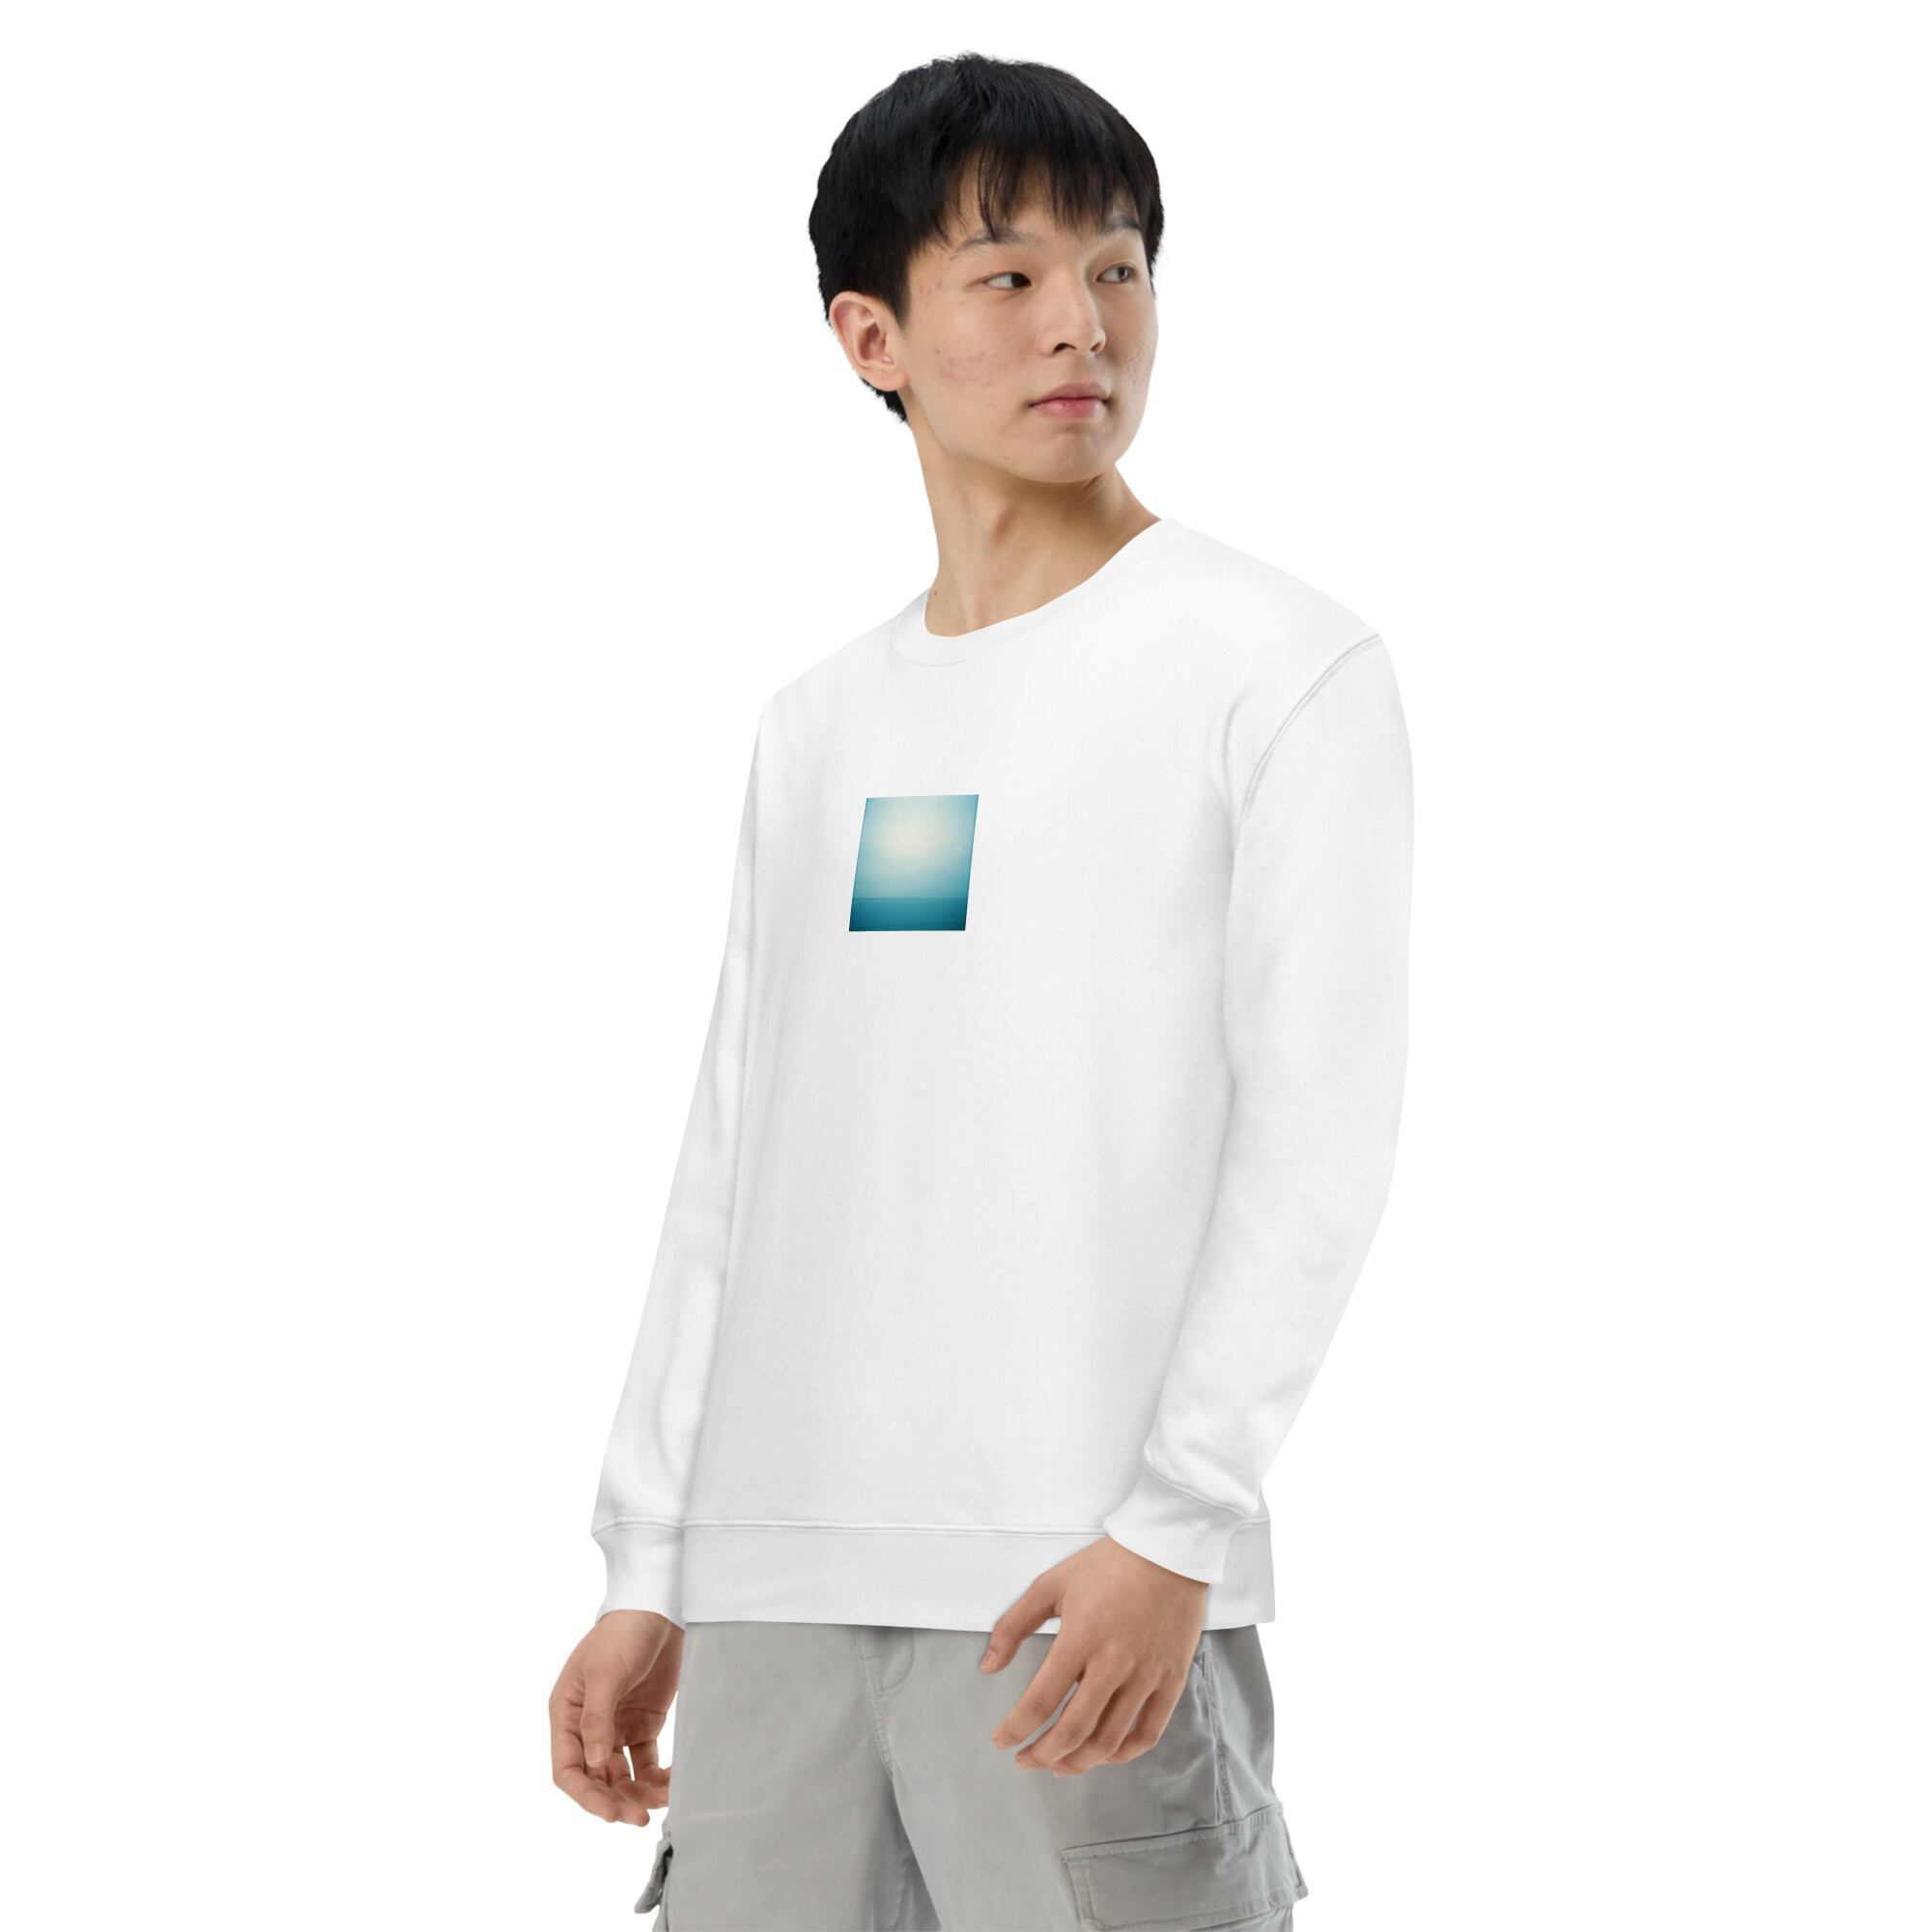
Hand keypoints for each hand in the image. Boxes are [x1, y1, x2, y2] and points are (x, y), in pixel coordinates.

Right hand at [549, 1609, 681, 1823]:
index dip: (585, 1795)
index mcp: (567, 1714)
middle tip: (640, 1817)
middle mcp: (587, 1726)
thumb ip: (596, 1720)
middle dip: (615, 1801)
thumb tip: (591, 1766)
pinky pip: (646, 1761)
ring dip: (637, 1793)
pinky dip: (657, 1777)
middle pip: (595, 1779)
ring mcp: (616, 1727)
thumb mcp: (605, 1673)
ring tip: (662, 1801)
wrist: (659, 1608)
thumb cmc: (623, 1633)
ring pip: (621, 1775)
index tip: (609, 1813)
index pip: (567, 1769)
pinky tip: (672, 1783)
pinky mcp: (643, 1723)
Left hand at [981, 1536, 1208, 1775]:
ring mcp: (1146, 1675)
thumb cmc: (1107, 1565)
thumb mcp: (1051, 1584)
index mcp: (1080, 1638)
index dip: (1016, 1728)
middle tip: (1026, 1760)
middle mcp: (1113, 1663)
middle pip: (1073, 1730)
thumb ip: (1015, 1624)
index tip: (1001, 1740)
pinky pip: (1147, 1733)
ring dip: (1079, 1762)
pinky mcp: (1171, 1680)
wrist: (1168, 1551)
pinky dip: (1123, 1754)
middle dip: (1042, 1754)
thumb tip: (989, 1665)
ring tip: (1059, 1764)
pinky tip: (1103, 1754)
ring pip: (1109, 1740)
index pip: (1041, 1700)